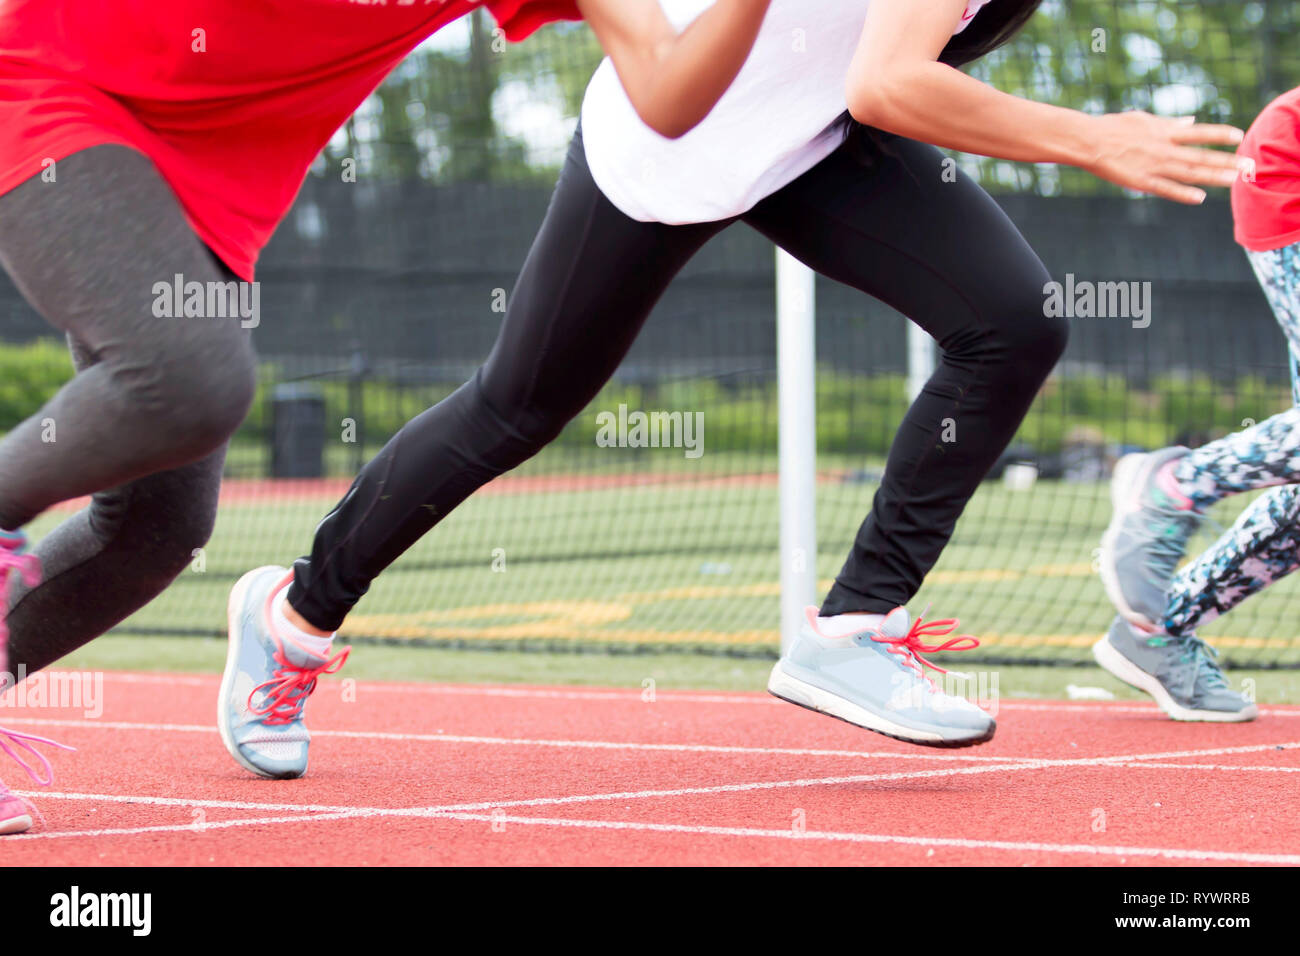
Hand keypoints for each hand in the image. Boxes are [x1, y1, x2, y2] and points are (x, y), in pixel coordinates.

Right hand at [1082, 111, 1244, 203]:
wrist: (1088, 141)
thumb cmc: (1113, 127)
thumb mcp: (1145, 119)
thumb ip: (1170, 123)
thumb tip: (1191, 120)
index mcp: (1164, 131)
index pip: (1198, 132)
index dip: (1219, 134)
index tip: (1238, 136)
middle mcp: (1163, 148)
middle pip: (1199, 155)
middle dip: (1224, 160)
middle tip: (1247, 165)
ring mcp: (1153, 165)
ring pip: (1188, 172)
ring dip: (1212, 176)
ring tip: (1232, 179)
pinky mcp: (1140, 181)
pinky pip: (1165, 188)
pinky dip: (1183, 193)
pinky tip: (1200, 197)